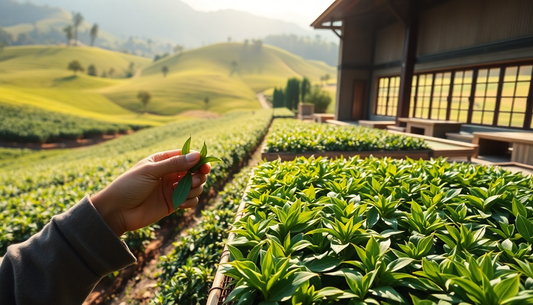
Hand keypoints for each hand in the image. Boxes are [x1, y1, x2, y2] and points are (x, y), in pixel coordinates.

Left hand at [90, 150, 210, 235]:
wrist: (117, 211)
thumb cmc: (129, 186)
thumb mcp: (150, 171)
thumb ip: (174, 164)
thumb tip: (197, 156)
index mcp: (163, 161)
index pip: (186, 156)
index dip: (198, 159)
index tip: (204, 165)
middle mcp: (170, 173)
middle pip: (195, 170)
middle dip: (200, 175)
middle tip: (196, 180)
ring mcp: (172, 189)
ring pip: (196, 185)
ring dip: (196, 188)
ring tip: (187, 191)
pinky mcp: (173, 203)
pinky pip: (190, 200)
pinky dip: (191, 201)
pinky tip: (182, 204)